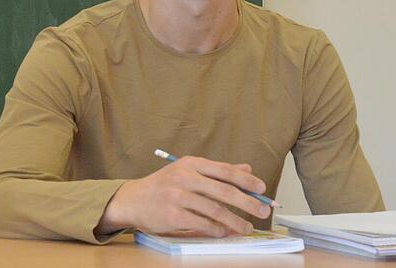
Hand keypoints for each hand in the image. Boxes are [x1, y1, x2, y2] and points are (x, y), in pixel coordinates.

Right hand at [97, 156, 272, 237]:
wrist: (132, 199)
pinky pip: (202, 224)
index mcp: (190, 163)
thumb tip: (247, 170)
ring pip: (216, 210)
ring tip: (246, 227)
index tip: (262, 189)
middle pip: (225, 191)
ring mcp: (177, 196)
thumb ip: (217, 172)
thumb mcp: (187, 172)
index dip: (246, 181)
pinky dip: (217, 229)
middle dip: (248, 203)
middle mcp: (184, 177)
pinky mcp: (172, 215)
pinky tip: (225, 232)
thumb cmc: (163, 186)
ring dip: (235, 221)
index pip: (225, 170)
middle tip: (263, 211)